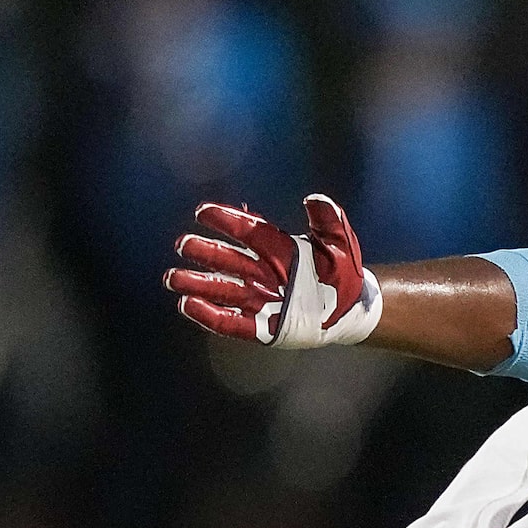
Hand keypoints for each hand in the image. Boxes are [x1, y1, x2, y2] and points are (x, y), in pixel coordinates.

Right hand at [165, 195, 379, 347]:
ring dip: (198, 284)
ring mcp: (261, 300)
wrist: (354, 309)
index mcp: (278, 250)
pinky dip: (211, 315)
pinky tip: (189, 306)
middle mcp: (263, 273)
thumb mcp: (341, 244)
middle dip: (205, 253)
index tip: (203, 212)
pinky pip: (233, 322)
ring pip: (223, 290)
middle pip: (228, 260)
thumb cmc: (344, 273)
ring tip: (173, 278)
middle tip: (182, 245)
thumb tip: (316, 199)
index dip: (227, 221)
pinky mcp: (264, 327)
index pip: (247, 232)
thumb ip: (329, 222)